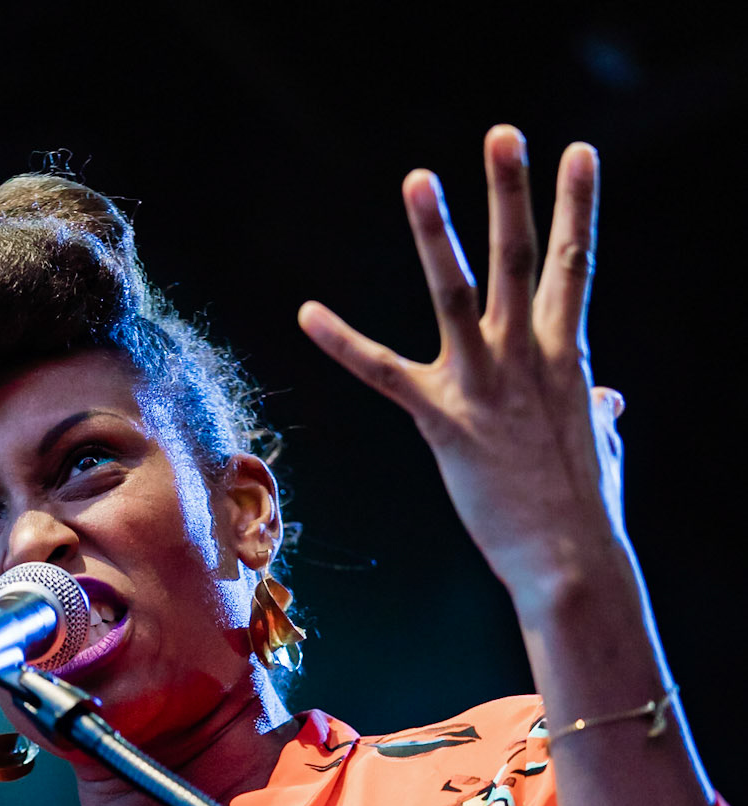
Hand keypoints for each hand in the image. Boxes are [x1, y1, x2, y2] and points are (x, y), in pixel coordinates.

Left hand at [298, 127, 626, 614]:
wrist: (569, 560)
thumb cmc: (585, 510)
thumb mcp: (598, 448)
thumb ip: (600, 414)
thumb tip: (610, 404)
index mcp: (570, 356)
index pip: (576, 263)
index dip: (578, 204)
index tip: (579, 152)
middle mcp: (530, 357)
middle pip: (523, 258)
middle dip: (514, 192)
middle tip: (505, 133)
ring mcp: (486, 385)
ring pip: (458, 293)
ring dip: (438, 233)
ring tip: (420, 178)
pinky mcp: (445, 422)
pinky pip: (384, 373)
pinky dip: (343, 342)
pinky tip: (307, 313)